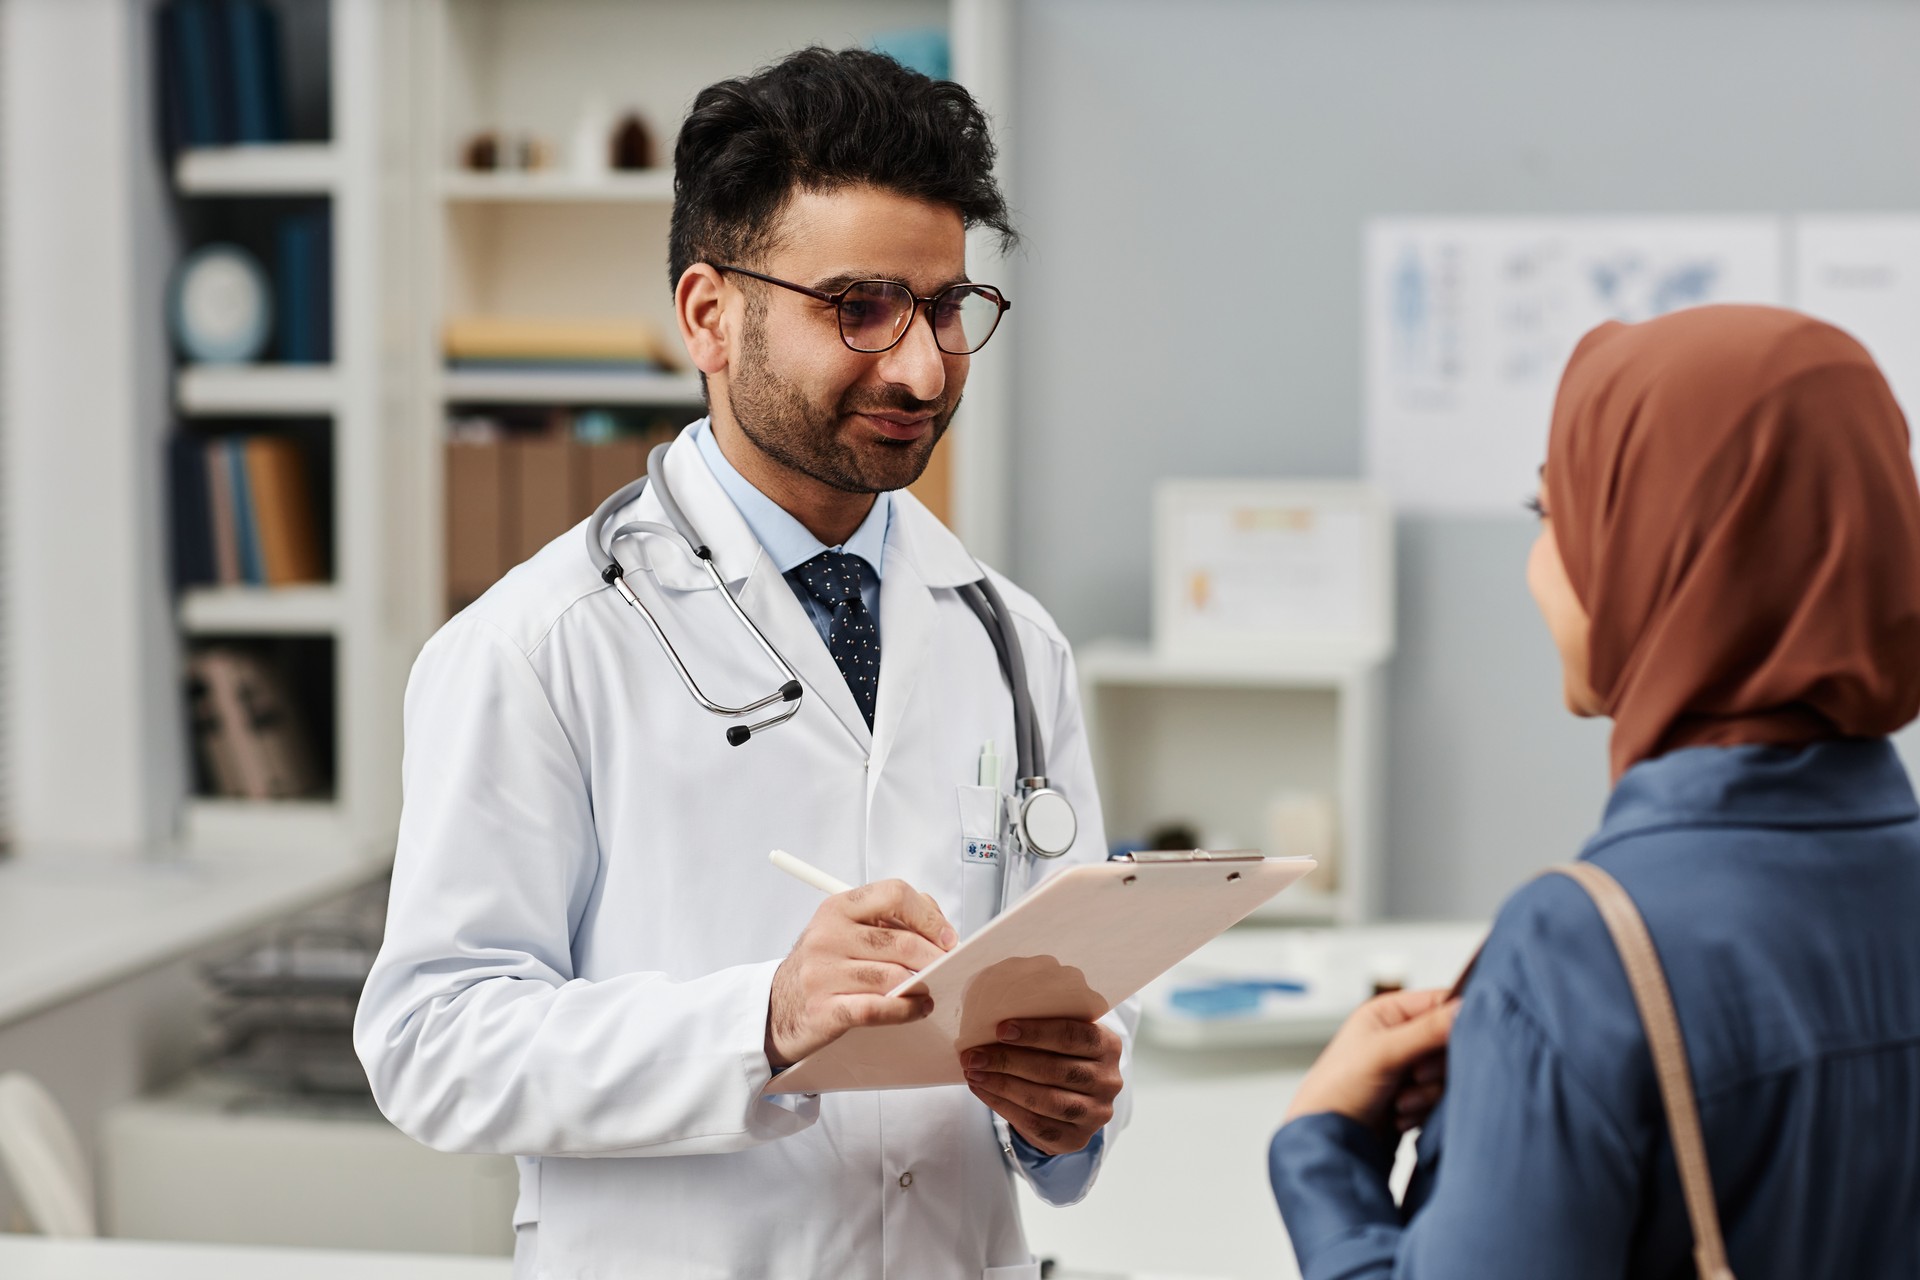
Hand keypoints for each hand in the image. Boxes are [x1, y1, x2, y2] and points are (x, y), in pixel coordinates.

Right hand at [766, 879, 955, 1070]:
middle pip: (900, 941)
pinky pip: (878, 1009)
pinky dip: (907, 1010)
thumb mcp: (848, 930)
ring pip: (893, 977)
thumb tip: (941, 932)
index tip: (947, 937)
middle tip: (949, 966)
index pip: (894, 895)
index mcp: (837, 908)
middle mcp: (827, 936)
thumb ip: (891, 922)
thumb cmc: (825, 966)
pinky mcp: (825, 1010)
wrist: (777, 1006)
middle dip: (934, 957)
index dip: (929, 916)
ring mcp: (823, 974)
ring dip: (923, 985)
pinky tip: (918, 1008)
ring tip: (932, 989)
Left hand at [962, 1018, 1122, 1155]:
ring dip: (1002, 1086)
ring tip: (974, 1073)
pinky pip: (1036, 1124)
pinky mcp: (1077, 1139)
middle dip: (1008, 1061)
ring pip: (1045, 1100)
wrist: (1074, 1096)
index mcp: (1108, 1045)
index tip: (1000, 1029)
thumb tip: (990, 1019)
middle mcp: (1109, 1081)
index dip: (1036, 1033)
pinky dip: (1004, 1106)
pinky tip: (983, 1091)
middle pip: (1054, 1070)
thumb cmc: (1060, 1054)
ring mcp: (1096, 1113)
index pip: (1072, 1036)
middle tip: (974, 1055)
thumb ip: (1043, 1024)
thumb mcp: (1063, 1035)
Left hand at [1284, 989, 1458, 1134]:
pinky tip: (1399, 1116)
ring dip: (1427, 1094)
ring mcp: (1410, 1068)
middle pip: (1451, 1043)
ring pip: (1448, 1075)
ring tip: (1399, 1102)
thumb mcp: (1384, 1052)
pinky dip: (1423, 1110)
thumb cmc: (1339, 1087)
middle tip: (1414, 1076)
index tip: (1457, 1041)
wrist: (1331, 1138)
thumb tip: (1465, 1010)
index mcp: (1391, 1013)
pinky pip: (1441, 1099)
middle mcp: (1402, 1037)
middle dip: (1434, 1067)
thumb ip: (1427, 1031)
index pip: (1441, 1003)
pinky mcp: (1416, 1096)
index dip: (1455, 1021)